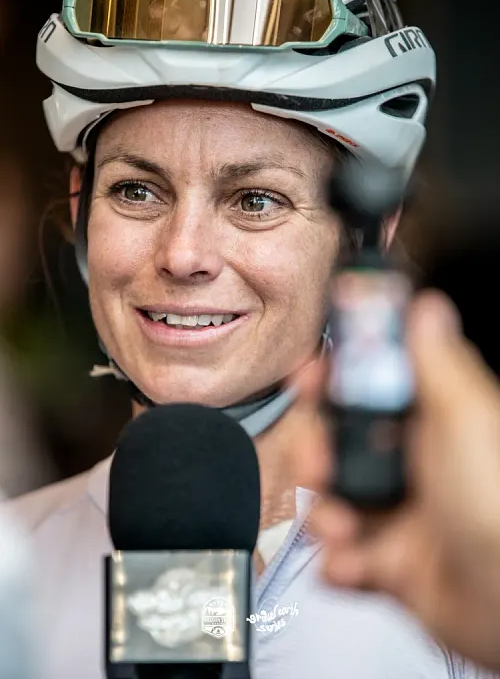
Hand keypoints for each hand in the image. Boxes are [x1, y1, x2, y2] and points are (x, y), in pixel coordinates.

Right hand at [292, 291, 499, 668]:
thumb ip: (437, 361)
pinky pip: (342, 555)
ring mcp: (400, 513)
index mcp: (433, 423)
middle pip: (339, 441)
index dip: (335, 378)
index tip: (309, 375)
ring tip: (343, 527)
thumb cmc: (499, 506)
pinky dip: (339, 561)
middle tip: (317, 461)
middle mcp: (413, 464)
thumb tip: (428, 308)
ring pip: (332, 498)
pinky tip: (354, 563)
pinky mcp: (389, 561)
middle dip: (316, 450)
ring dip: (325, 513)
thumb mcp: (465, 418)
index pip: (371, 386)